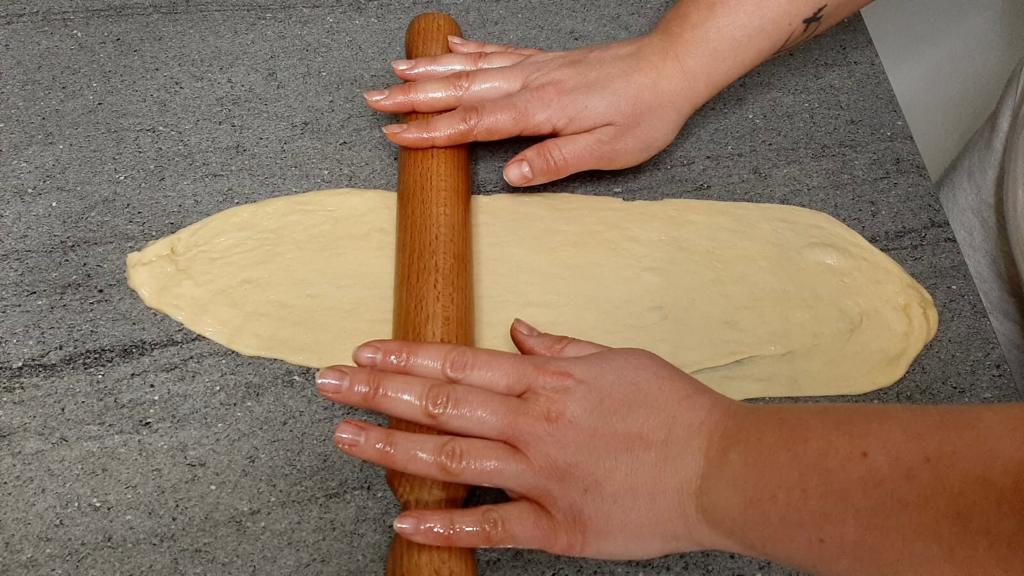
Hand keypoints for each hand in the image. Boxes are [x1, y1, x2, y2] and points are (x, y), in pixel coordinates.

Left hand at [315, 319, 736, 558]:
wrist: (724, 470)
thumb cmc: (675, 410)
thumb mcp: (619, 358)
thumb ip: (561, 347)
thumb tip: (516, 330)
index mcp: (549, 382)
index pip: (460, 363)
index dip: (405, 357)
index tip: (363, 352)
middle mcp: (536, 424)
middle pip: (441, 404)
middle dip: (377, 392)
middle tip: (327, 383)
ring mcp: (543, 477)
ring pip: (452, 458)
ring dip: (391, 448)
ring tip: (344, 437)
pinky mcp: (559, 527)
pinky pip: (493, 526)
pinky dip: (446, 523)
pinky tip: (402, 520)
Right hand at [363, 34, 701, 186]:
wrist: (671, 68)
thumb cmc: (644, 113)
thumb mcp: (606, 151)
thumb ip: (555, 161)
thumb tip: (510, 176)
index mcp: (540, 109)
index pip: (474, 123)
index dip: (431, 130)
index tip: (395, 134)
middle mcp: (530, 82)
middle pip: (461, 90)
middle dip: (413, 96)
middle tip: (372, 99)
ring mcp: (536, 67)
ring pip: (472, 67)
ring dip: (431, 69)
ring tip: (394, 70)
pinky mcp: (546, 60)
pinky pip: (498, 51)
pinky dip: (469, 48)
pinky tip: (449, 46)